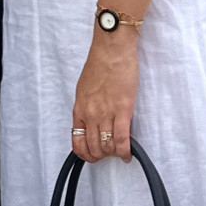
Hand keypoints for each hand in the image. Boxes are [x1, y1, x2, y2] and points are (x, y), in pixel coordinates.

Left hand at [71, 28, 137, 163]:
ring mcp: (106, 113)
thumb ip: (87, 106)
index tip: (93, 155)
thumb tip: (91, 120)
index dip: (85, 154)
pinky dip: (125, 150)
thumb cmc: (100, 64)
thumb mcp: (84, 88)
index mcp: (80, 109)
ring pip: (107, 146)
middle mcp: (90, 114)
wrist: (111, 49)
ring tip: (120, 153)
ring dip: (113, 154)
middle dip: (101, 156)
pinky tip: (128, 154)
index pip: (77, 141)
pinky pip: (121, 138)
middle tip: (110, 155)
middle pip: (93, 147)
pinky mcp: (123, 109)